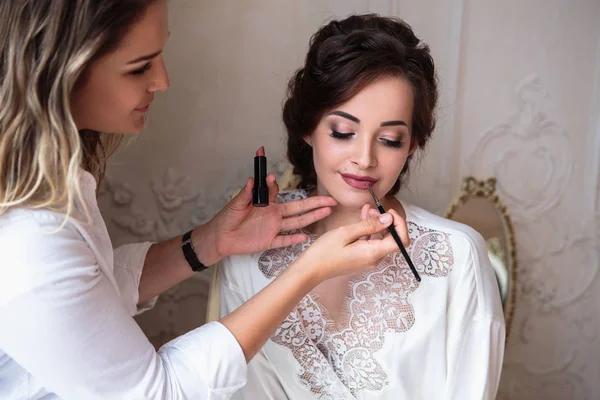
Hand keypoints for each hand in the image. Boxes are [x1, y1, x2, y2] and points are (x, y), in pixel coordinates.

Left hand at [202, 175, 337, 262]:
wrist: (220, 237)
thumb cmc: (228, 218)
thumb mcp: (236, 203)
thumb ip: (246, 192)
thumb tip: (253, 179)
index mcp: (266, 203)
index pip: (276, 192)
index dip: (274, 184)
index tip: (271, 178)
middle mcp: (274, 215)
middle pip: (298, 208)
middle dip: (315, 203)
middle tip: (330, 199)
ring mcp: (273, 228)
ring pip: (296, 223)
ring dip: (311, 217)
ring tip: (327, 211)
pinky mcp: (268, 241)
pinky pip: (283, 241)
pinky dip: (294, 240)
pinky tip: (306, 237)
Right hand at [293, 210, 408, 283]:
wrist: (311, 269)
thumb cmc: (325, 252)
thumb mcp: (346, 233)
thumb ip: (369, 225)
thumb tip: (389, 219)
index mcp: (373, 253)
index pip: (400, 240)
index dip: (400, 225)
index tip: (389, 212)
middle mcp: (374, 259)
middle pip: (392, 239)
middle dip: (387, 222)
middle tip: (374, 209)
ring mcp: (368, 260)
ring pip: (381, 239)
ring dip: (377, 224)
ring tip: (367, 210)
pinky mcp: (362, 258)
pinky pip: (372, 243)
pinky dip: (370, 230)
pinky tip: (362, 217)